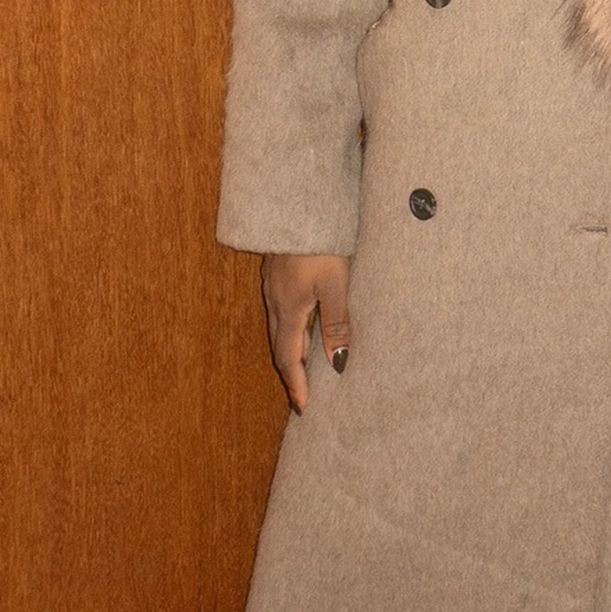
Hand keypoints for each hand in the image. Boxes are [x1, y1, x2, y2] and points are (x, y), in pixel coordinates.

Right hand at [261, 253, 350, 412]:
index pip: (289, 357)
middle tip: (304, 392)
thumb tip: (337, 362)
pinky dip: (292, 328)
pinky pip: (282, 311)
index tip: (303, 406)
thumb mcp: (335, 285)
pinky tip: (304, 326)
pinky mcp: (277, 273)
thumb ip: (337, 323)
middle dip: (292, 371)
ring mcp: (273, 286)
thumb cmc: (319, 245)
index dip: (296, 383)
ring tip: (306, 367)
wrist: (297, 205)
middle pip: (282, 345)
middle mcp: (275, 301)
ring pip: (281, 328)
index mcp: (289, 310)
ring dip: (292, 350)